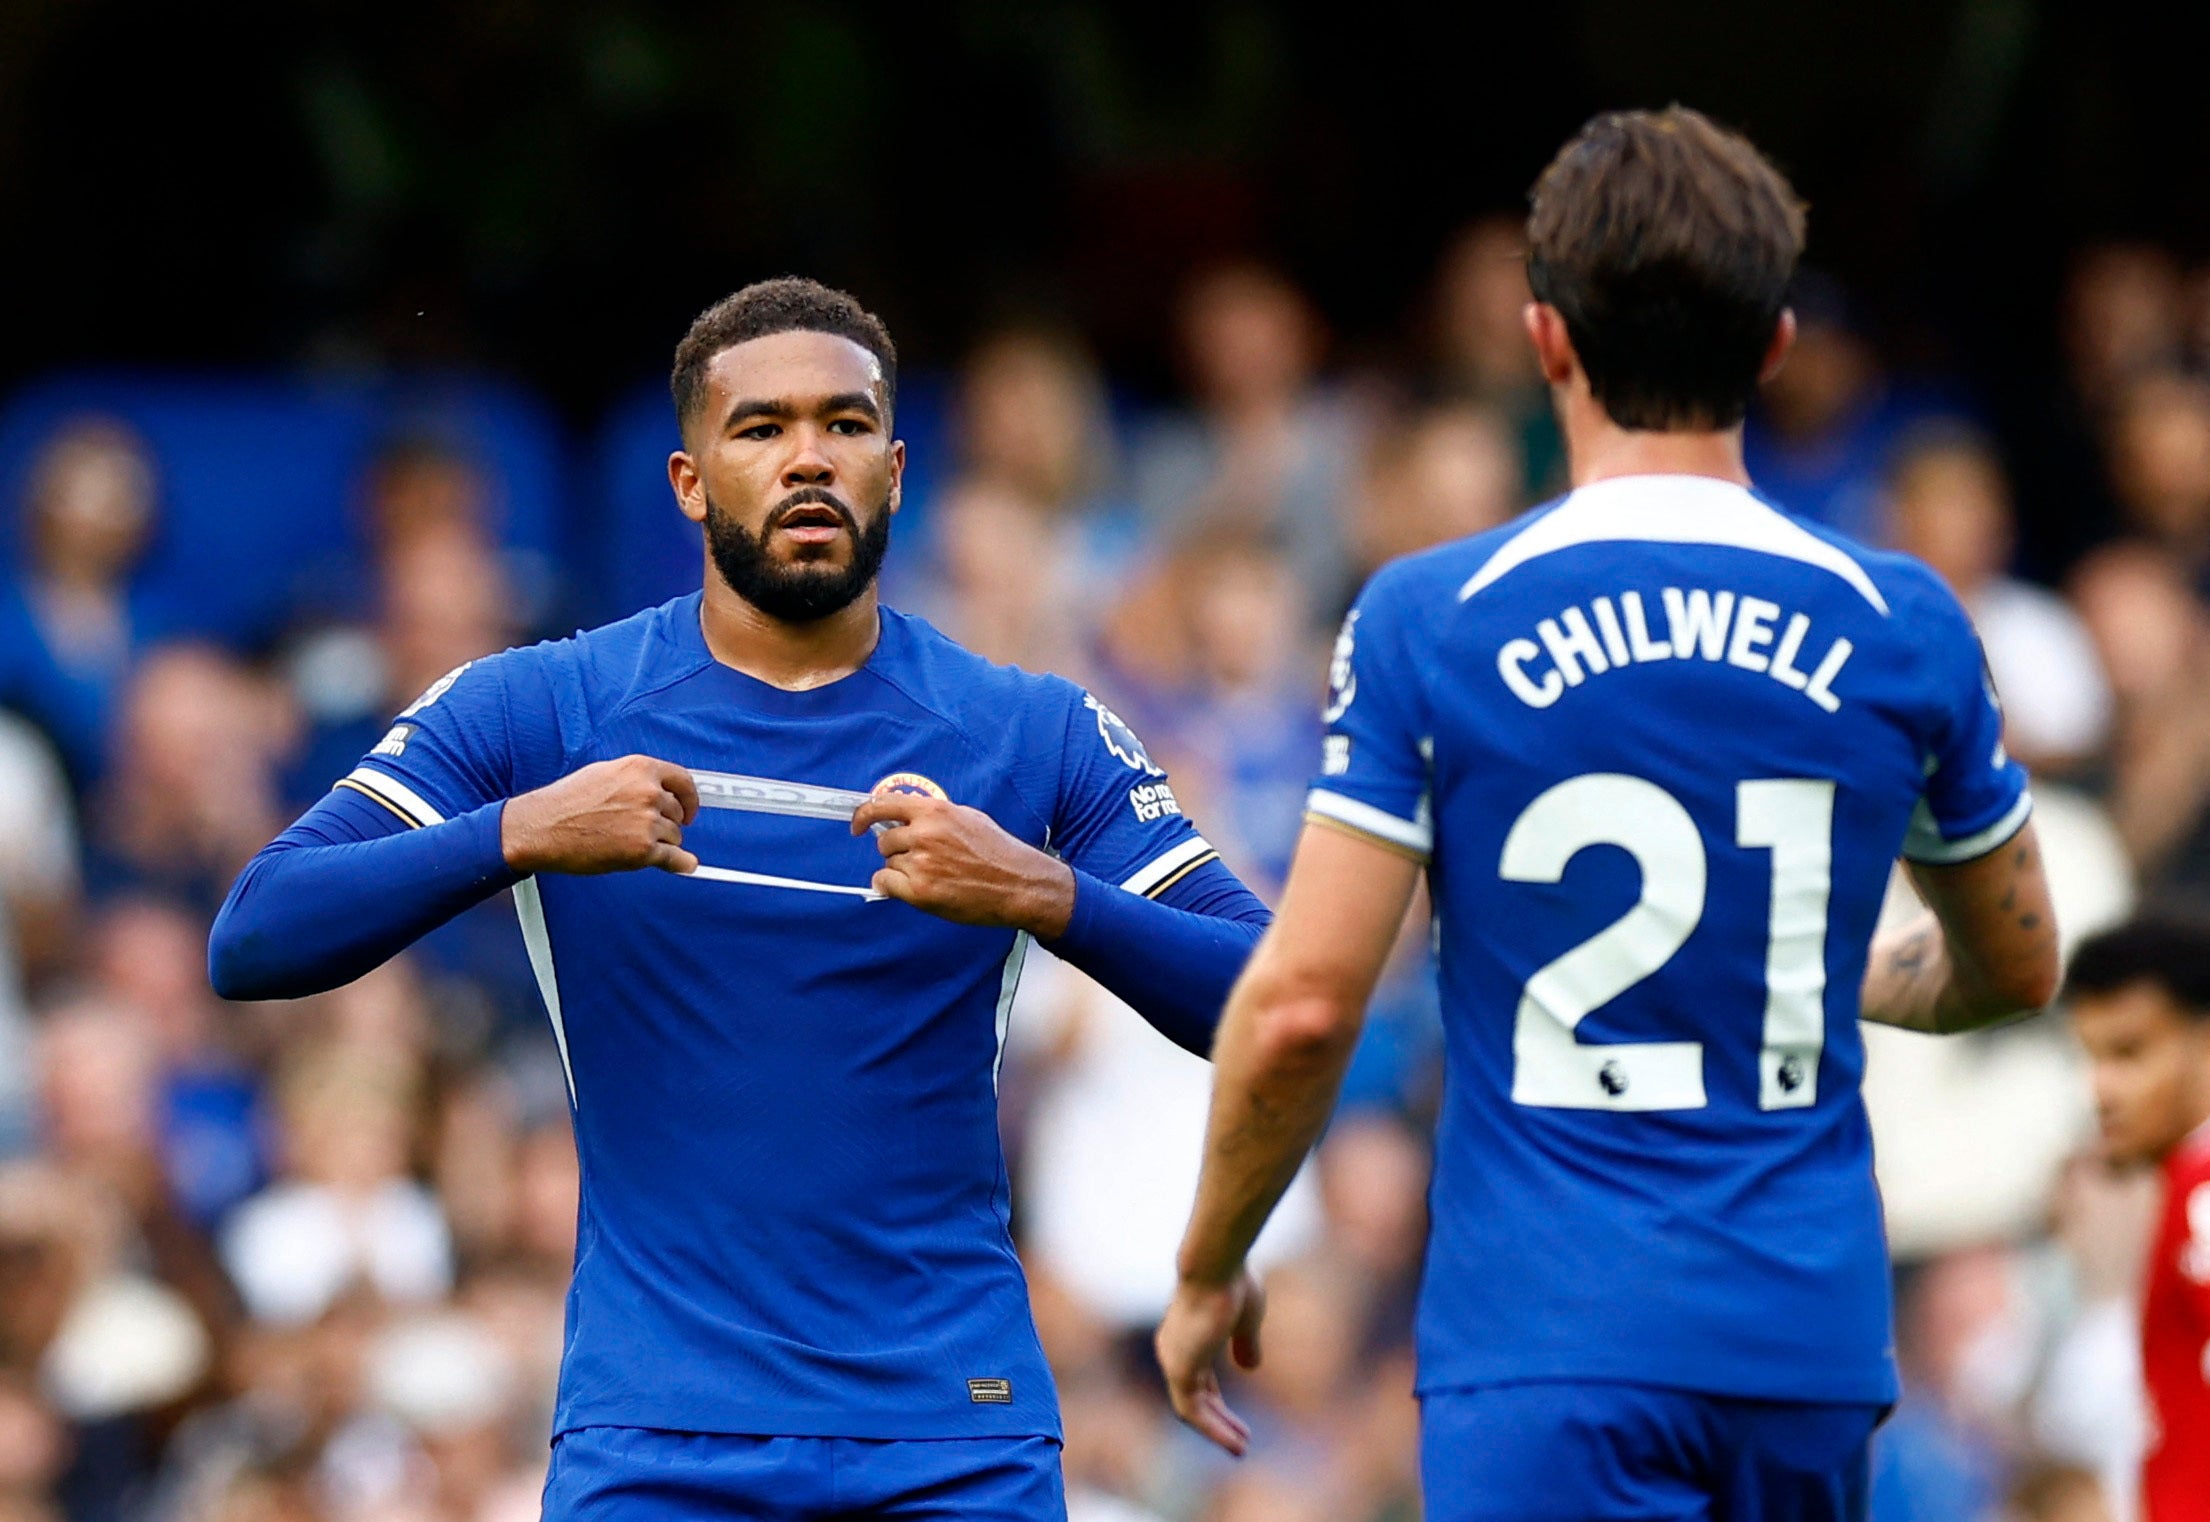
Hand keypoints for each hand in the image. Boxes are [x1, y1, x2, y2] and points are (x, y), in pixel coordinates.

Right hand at [501, 756, 700, 874]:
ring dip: (660, 842)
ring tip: (628, 841)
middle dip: (666, 822)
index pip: (684, 781)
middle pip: (677, 812)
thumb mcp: (605, 774)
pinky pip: (676, 859)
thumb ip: (637, 780)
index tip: (690, 809)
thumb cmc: (565, 803)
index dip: (690, 798)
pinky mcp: (643, 850)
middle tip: (643, 829)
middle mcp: (648, 792)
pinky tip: (682, 864)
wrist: (541, 828)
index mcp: (640, 769)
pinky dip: (680, 863)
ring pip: (674, 836)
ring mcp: (647, 822)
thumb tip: (660, 791)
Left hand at [850, 792, 1073, 934]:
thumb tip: (909, 812)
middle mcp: (924, 834)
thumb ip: (935, 814)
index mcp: (935, 811)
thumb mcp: (968, 818)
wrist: (1018, 884)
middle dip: (897, 850)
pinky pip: (885, 884)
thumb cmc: (998, 852)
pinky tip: (916, 889)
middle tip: (922, 859)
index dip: (864, 815)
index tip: (858, 825)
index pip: (883, 804)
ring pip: (888, 864)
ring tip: (933, 875)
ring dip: (902, 870)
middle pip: (884, 840)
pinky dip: (893, 887)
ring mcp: (920, 863)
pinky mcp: (920, 890)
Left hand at [1154, 1270, 1264, 1455]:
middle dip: (1219, 1421)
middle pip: (1195, 1397)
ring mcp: (1174, 1361)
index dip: (1219, 1403)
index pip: (1200, 1381)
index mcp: (1187, 1337)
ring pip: (1192, 1410)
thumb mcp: (1246, 1319)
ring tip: (1241, 1448)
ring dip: (1217, 1430)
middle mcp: (1174, 1350)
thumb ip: (1245, 1343)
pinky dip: (1213, 1428)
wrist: (1217, 1266)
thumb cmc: (1232, 1284)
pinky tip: (1235, 1441)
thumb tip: (1250, 1368)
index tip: (1240, 1422)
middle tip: (1241, 1441)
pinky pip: (1193, 1412)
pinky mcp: (1179, 1371)